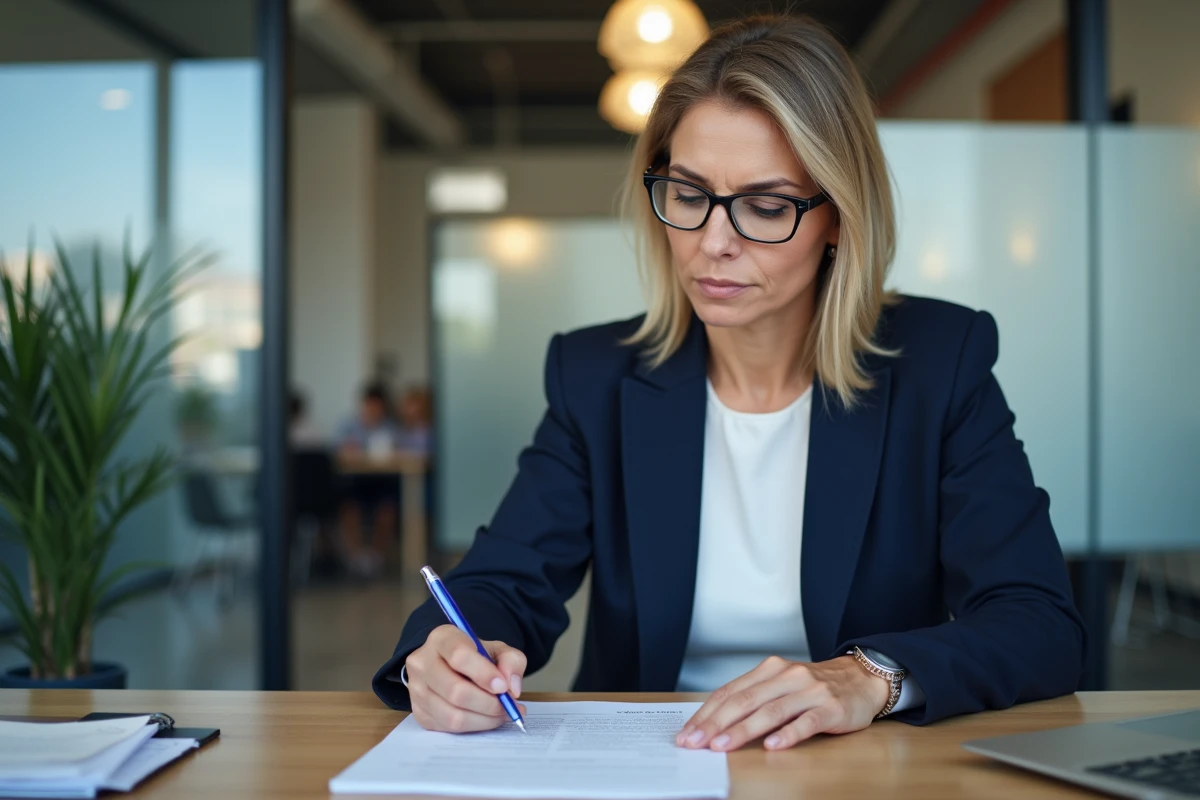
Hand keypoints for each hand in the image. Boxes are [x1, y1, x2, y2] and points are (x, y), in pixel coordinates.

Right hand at [404, 624, 526, 732]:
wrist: (450, 667)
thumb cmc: (475, 657)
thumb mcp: (498, 649)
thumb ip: (511, 661)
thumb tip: (511, 688)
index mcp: (442, 638)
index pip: (459, 656)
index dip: (484, 674)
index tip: (503, 687)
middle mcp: (422, 662)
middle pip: (456, 691)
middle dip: (489, 704)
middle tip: (509, 706)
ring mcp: (416, 690)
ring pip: (453, 715)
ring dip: (484, 719)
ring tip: (502, 714)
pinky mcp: (419, 713)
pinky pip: (449, 728)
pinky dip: (474, 727)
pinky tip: (487, 718)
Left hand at [676, 655, 889, 750]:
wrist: (861, 679)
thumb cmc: (814, 687)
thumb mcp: (781, 685)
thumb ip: (754, 699)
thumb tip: (715, 724)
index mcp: (769, 670)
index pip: (730, 692)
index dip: (706, 714)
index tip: (687, 734)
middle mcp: (786, 676)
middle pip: (745, 701)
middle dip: (716, 723)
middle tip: (696, 742)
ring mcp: (809, 691)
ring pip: (770, 711)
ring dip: (743, 730)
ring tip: (722, 746)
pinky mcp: (831, 708)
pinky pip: (806, 722)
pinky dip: (788, 734)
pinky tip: (772, 746)